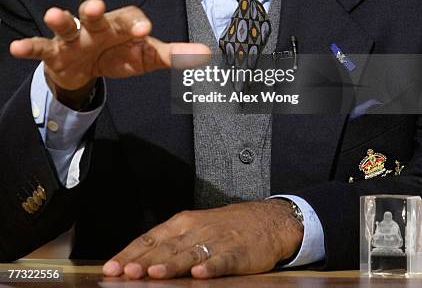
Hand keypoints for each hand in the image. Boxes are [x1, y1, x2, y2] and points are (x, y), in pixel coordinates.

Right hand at [9, 0, 209, 106]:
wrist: (88, 69)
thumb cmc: (120, 55)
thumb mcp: (146, 57)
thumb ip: (173, 56)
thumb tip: (209, 54)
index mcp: (122, 25)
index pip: (130, 20)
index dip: (136, 24)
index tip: (146, 30)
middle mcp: (97, 27)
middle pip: (97, 17)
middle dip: (95, 11)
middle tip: (96, 6)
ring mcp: (74, 38)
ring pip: (67, 26)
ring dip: (61, 19)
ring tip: (53, 14)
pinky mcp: (54, 52)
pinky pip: (40, 48)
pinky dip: (29, 47)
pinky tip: (15, 48)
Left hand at [102, 199, 303, 279]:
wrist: (267, 219)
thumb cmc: (226, 227)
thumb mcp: (195, 228)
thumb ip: (169, 244)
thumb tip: (136, 262)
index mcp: (183, 223)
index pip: (150, 238)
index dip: (130, 253)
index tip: (111, 267)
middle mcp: (197, 230)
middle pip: (165, 248)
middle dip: (143, 261)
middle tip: (125, 273)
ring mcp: (218, 241)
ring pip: (190, 254)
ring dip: (171, 265)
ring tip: (154, 274)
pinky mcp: (239, 253)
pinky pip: (223, 261)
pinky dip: (211, 266)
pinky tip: (200, 274)